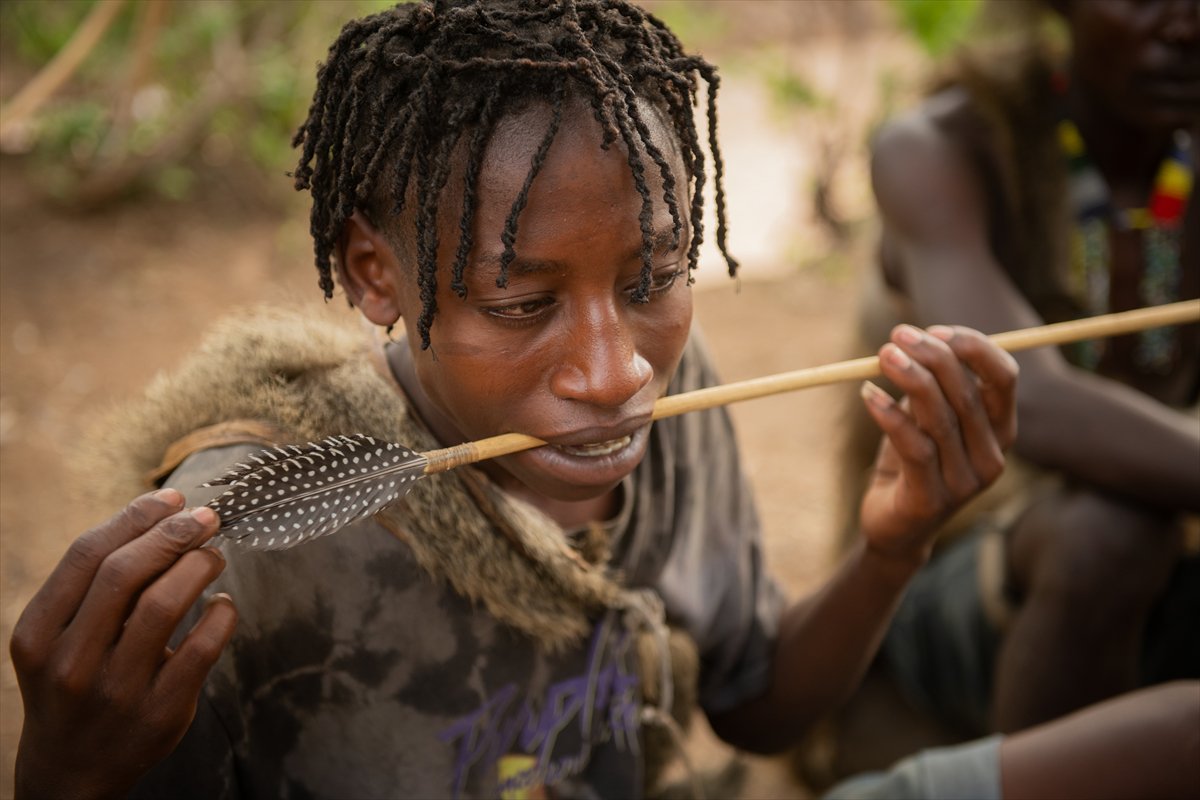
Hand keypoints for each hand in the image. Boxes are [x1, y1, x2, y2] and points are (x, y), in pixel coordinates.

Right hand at [10, 489, 236, 799]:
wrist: (71, 771)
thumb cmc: (74, 682)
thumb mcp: (60, 638)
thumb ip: (96, 585)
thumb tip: (161, 516)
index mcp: (39, 634)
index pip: (86, 555)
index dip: (135, 517)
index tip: (171, 498)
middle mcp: (71, 662)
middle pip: (125, 573)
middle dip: (173, 534)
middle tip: (206, 518)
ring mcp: (115, 690)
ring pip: (164, 605)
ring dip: (199, 567)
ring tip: (214, 556)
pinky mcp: (160, 712)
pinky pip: (201, 648)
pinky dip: (221, 614)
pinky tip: (223, 603)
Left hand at [858, 324, 1017, 565]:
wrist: (895, 527)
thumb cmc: (913, 462)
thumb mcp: (927, 417)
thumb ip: (933, 384)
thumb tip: (916, 338)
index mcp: (1001, 430)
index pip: (1004, 377)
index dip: (973, 347)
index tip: (935, 329)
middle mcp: (992, 456)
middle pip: (969, 393)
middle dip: (933, 356)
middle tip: (897, 336)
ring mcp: (965, 482)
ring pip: (940, 418)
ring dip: (909, 379)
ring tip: (882, 356)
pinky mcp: (931, 500)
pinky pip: (913, 447)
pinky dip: (888, 415)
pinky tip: (867, 394)